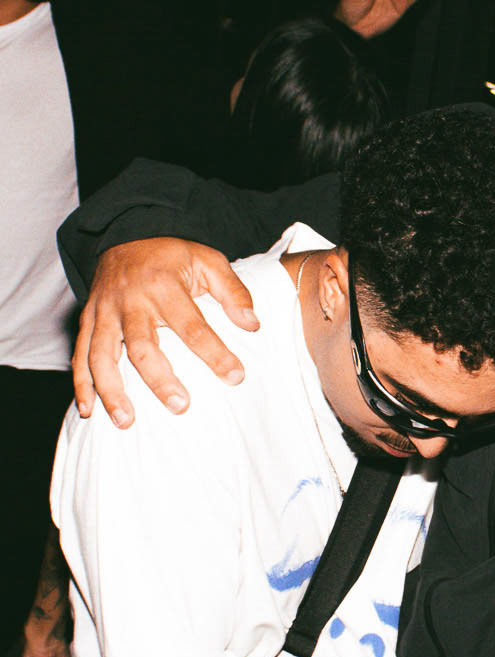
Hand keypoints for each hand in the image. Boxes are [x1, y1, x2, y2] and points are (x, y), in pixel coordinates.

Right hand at [73, 238, 260, 426]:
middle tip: (180, 406)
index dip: (215, 353)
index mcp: (164, 286)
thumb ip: (233, 291)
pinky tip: (90, 410)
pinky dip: (81, 384)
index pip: (192, 326)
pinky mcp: (88, 320)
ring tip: (126, 421)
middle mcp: (131, 301)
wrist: (125, 234)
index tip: (235, 377)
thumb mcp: (208, 260)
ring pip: (102, 356)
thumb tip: (253, 324)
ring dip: (112, 391)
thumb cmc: (172, 255)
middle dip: (160, 380)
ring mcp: (105, 312)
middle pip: (143, 346)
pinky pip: (80, 354)